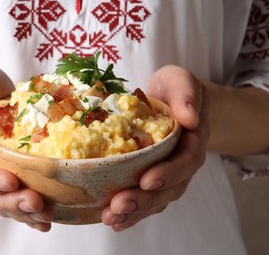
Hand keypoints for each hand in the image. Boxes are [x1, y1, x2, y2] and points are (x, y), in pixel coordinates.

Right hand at [0, 66, 52, 231]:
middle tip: (36, 202)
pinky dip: (33, 215)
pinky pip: (22, 199)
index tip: (11, 181)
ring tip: (47, 215)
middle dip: (13, 203)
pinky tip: (47, 222)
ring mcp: (1, 175)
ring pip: (8, 203)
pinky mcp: (19, 177)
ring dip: (26, 213)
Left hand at [102, 65, 209, 230]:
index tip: (147, 180)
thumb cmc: (175, 90)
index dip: (168, 173)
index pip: (185, 162)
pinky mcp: (149, 177)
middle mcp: (181, 163)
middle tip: (119, 206)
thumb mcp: (180, 82)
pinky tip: (111, 220)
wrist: (172, 101)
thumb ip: (187, 95)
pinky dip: (129, 212)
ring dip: (133, 212)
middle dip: (144, 200)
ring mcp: (166, 173)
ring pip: (155, 199)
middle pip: (169, 189)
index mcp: (191, 142)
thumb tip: (190, 118)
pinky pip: (142, 198)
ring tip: (111, 218)